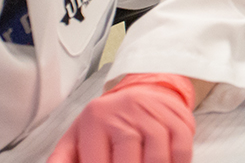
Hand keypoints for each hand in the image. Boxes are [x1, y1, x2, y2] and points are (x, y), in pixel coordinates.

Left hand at [48, 73, 195, 162]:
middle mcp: (126, 111)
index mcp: (96, 119)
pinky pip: (182, 149)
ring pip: (158, 157)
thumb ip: (61, 160)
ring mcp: (154, 112)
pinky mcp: (178, 116)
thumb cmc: (107, 122)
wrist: (144, 89)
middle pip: (129, 161)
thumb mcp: (77, 138)